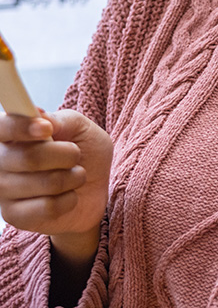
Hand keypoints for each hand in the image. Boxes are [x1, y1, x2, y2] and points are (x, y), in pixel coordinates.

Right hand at [0, 110, 111, 241]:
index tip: (46, 129)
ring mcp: (3, 190)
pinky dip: (69, 200)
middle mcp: (0, 161)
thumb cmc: (84, 152)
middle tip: (75, 155)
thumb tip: (40, 116)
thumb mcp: (81, 128)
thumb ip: (62, 120)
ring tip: (76, 175)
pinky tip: (68, 196)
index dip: (21, 127)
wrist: (94, 189)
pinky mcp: (13, 215)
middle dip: (67, 155)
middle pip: (29, 157)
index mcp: (11, 134)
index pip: (2, 127)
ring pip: (45, 183)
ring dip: (73, 177)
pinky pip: (47, 207)